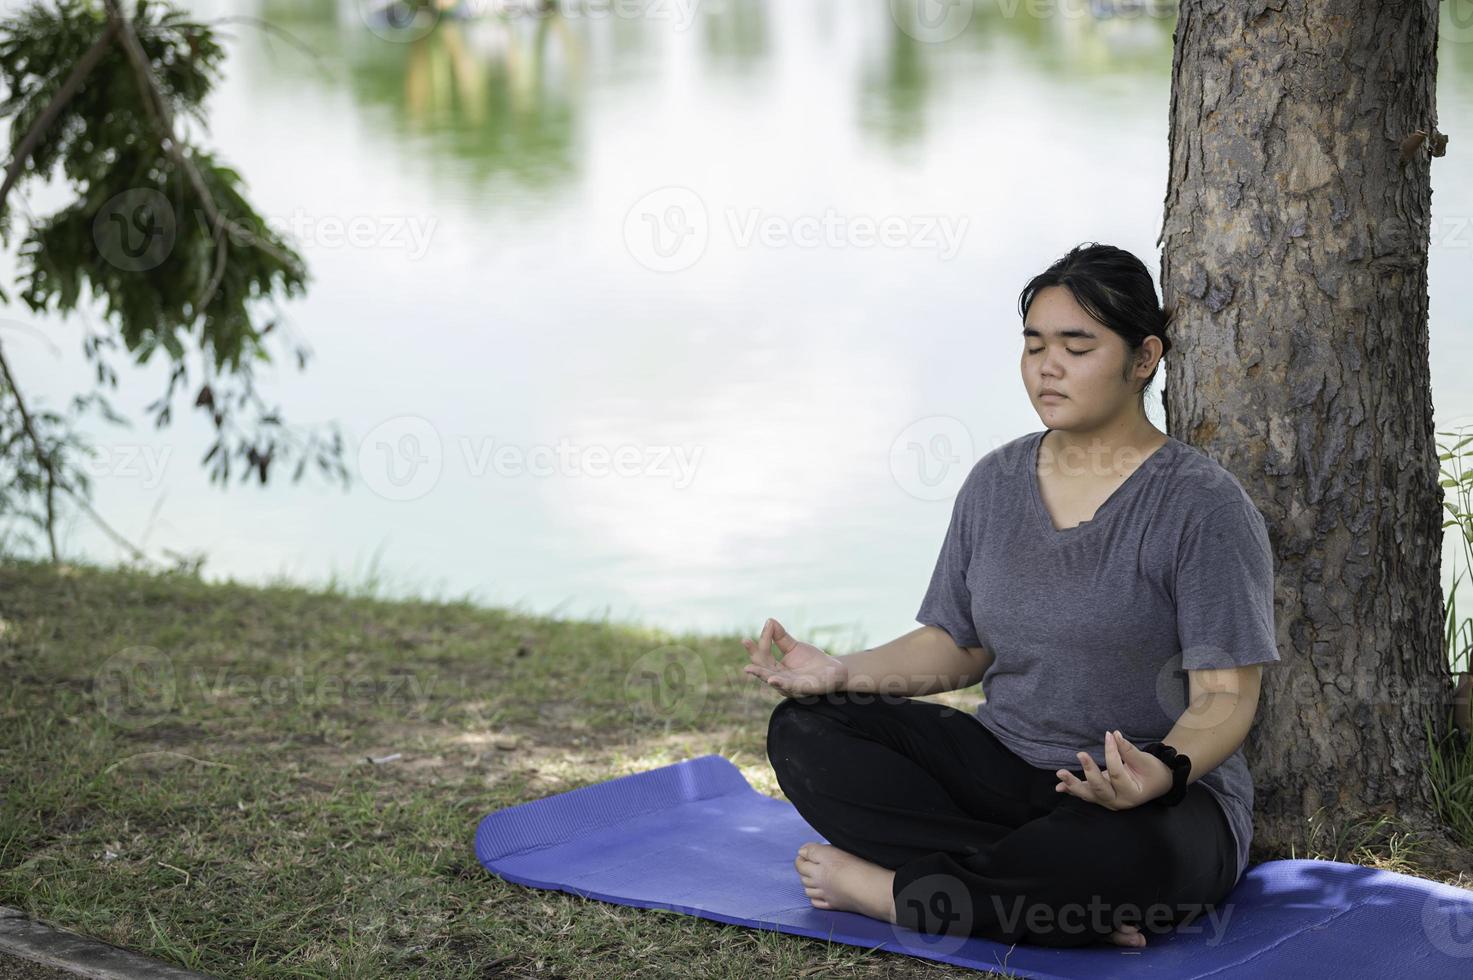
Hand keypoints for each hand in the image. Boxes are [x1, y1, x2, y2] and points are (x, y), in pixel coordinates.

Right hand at [741, 618, 846, 696]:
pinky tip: (772, 679)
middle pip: (763, 667)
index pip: (764, 655)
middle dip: (753, 655)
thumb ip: (781, 637)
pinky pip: (790, 687)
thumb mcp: (794, 647)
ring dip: (760, 674)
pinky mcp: (804, 689)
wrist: (834, 671)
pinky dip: (780, 683)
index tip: (767, 624)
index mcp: (776, 669)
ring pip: (772, 680)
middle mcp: (780, 679)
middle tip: (745, 641)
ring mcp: (791, 686)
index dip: (764, 639)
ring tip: (748, 668)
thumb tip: (769, 620)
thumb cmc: (812, 661)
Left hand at [1054, 730, 1173, 810]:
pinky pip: (1086, 794)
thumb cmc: (1153, 772)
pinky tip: (1059, 787)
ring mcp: (1107, 801)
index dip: (1111, 753)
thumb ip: (1127, 750)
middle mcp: (1118, 801)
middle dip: (1089, 771)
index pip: (1117, 772)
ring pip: (1088, 795)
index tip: (1108, 735)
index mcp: (1132, 794)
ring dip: (1073, 784)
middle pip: (1099, 788)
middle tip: (1080, 754)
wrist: (1157, 784)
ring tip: (1060, 774)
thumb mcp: (1145, 761)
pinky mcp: (1100, 796)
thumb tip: (1113, 734)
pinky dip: (1072, 790)